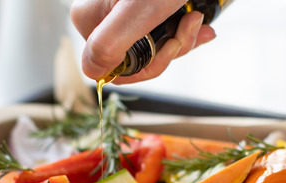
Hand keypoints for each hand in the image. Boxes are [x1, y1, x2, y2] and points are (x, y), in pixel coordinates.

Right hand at [70, 0, 216, 83]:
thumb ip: (108, 44)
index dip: (145, 67)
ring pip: (150, 47)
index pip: (110, 67)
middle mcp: (101, 15)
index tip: (170, 48)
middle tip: (189, 26)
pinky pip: (160, 32)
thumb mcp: (138, 11)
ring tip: (196, 18)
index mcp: (88, 18)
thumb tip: (92, 73)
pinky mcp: (142, 7)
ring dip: (181, 39)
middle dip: (169, 50)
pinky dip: (182, 29)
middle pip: (133, 58)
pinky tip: (197, 19)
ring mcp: (122, 11)